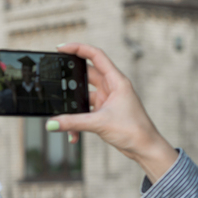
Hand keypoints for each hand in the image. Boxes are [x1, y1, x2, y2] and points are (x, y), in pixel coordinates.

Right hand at [47, 43, 177, 183]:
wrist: (145, 149)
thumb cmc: (134, 130)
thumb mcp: (99, 123)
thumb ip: (73, 123)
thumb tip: (52, 123)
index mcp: (116, 81)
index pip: (96, 56)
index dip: (78, 49)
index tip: (61, 48)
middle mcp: (112, 87)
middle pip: (85, 75)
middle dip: (70, 81)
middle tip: (55, 81)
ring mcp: (107, 100)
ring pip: (83, 97)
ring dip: (73, 108)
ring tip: (64, 118)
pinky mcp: (104, 112)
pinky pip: (85, 112)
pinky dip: (77, 122)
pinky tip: (74, 134)